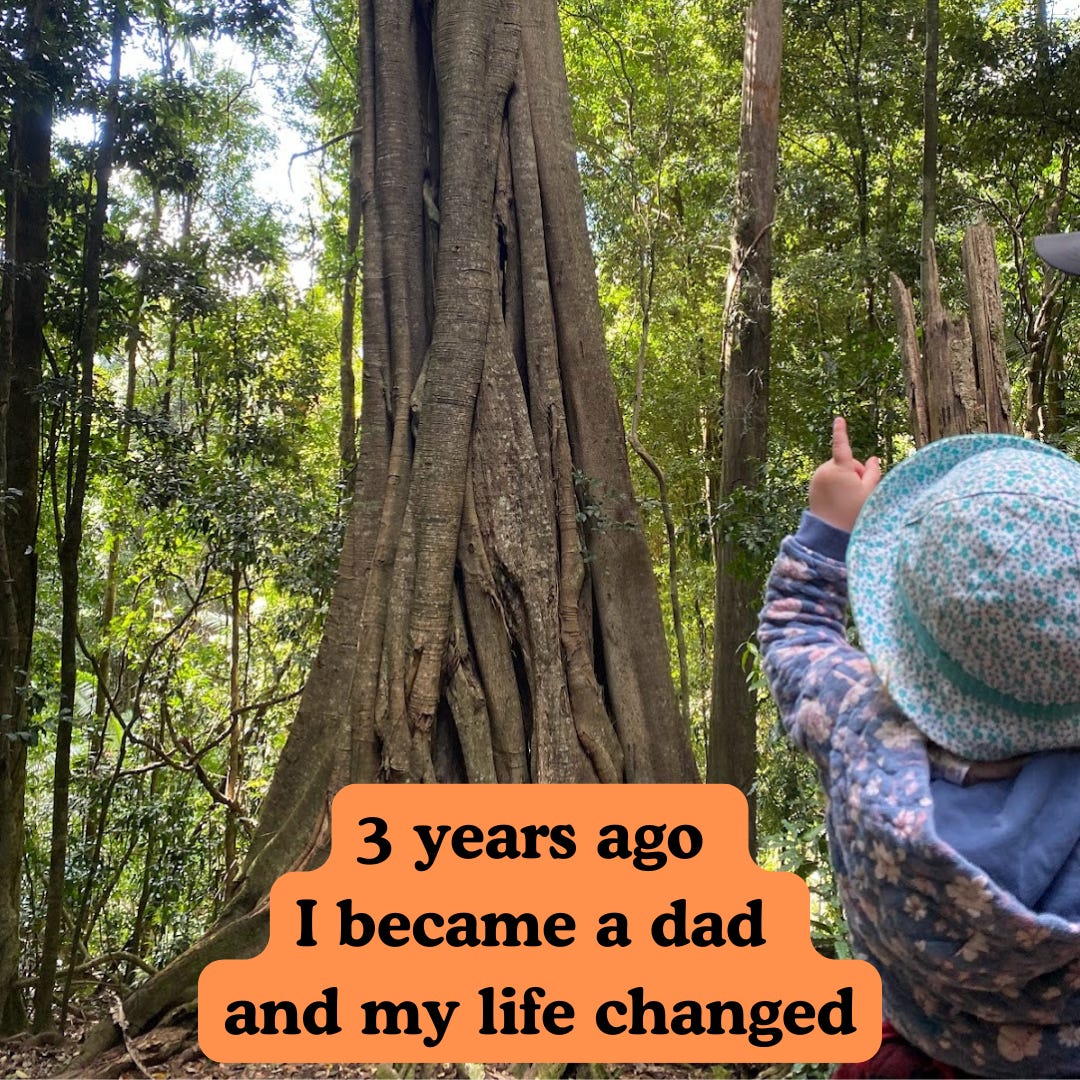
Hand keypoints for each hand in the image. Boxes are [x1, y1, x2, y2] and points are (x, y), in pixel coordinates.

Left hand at [808, 417, 881, 531]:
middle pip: (846, 463)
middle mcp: (824, 470)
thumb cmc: (853, 512)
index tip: (839, 419)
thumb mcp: (869, 491)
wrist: (830, 532)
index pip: (842, 446)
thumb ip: (873, 472)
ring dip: (845, 480)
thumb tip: (873, 458)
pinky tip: (839, 500)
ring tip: (848, 498)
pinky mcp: (813, 487)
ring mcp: (816, 479)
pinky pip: (829, 480)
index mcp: (839, 468)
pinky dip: (836, 485)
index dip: (841, 432)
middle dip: (854, 473)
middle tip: (858, 492)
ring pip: (837, 472)